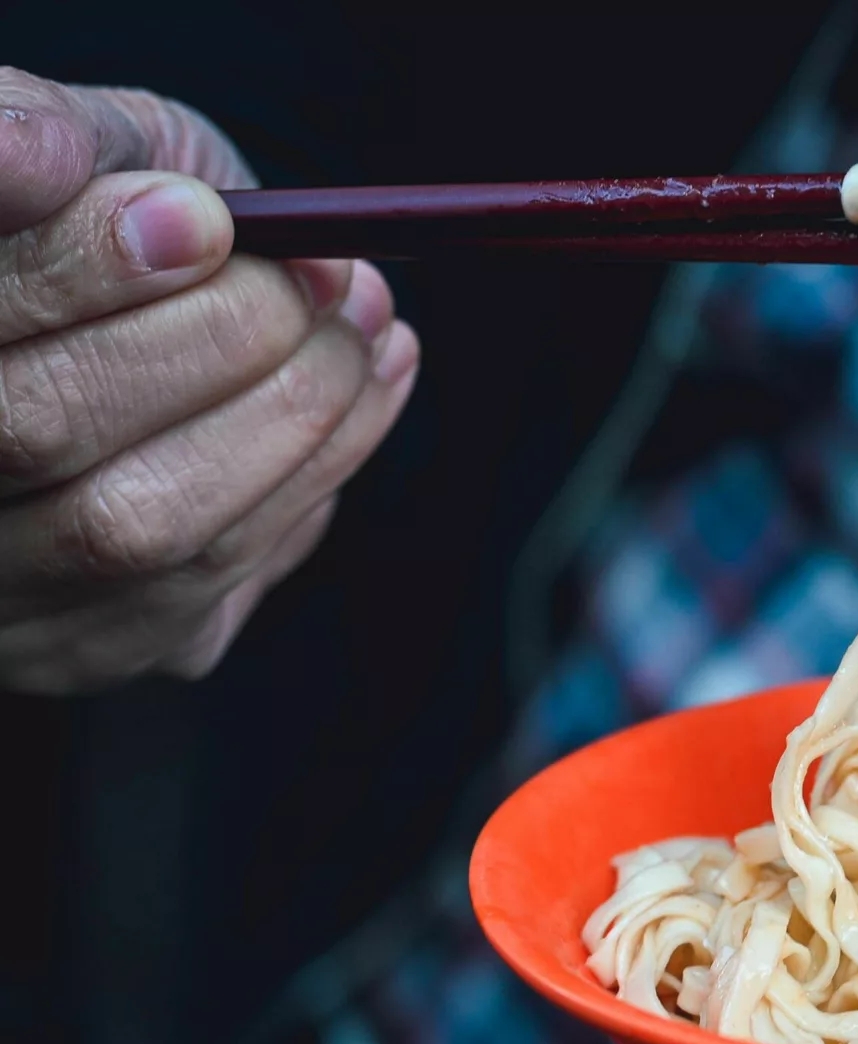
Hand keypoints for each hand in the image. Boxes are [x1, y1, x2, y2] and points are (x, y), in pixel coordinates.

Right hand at [0, 68, 417, 692]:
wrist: (104, 338)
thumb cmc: (77, 224)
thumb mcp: (70, 146)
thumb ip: (51, 132)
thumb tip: (111, 185)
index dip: (84, 266)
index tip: (208, 220)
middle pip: (37, 427)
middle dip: (219, 338)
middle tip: (326, 275)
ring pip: (139, 524)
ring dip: (295, 412)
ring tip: (369, 322)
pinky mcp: (80, 646)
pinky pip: (210, 582)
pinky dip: (315, 474)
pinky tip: (369, 385)